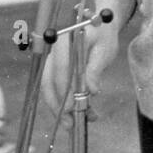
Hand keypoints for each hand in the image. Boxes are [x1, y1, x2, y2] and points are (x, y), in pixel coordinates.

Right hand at [40, 0, 123, 125]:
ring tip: (72, 125)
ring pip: (50, 88)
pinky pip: (57, 89)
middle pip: (49, 80)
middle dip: (57, 104)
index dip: (64, 89)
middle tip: (68, 123)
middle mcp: (53, 51)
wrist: (100, 27)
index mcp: (64, 41)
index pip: (60, 68)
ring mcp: (53, 62)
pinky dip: (66, 103)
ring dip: (59, 108)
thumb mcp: (104, 50)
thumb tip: (92, 91)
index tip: (71, 107)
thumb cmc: (103, 35)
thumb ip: (96, 69)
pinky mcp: (57, 71)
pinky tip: (82, 114)